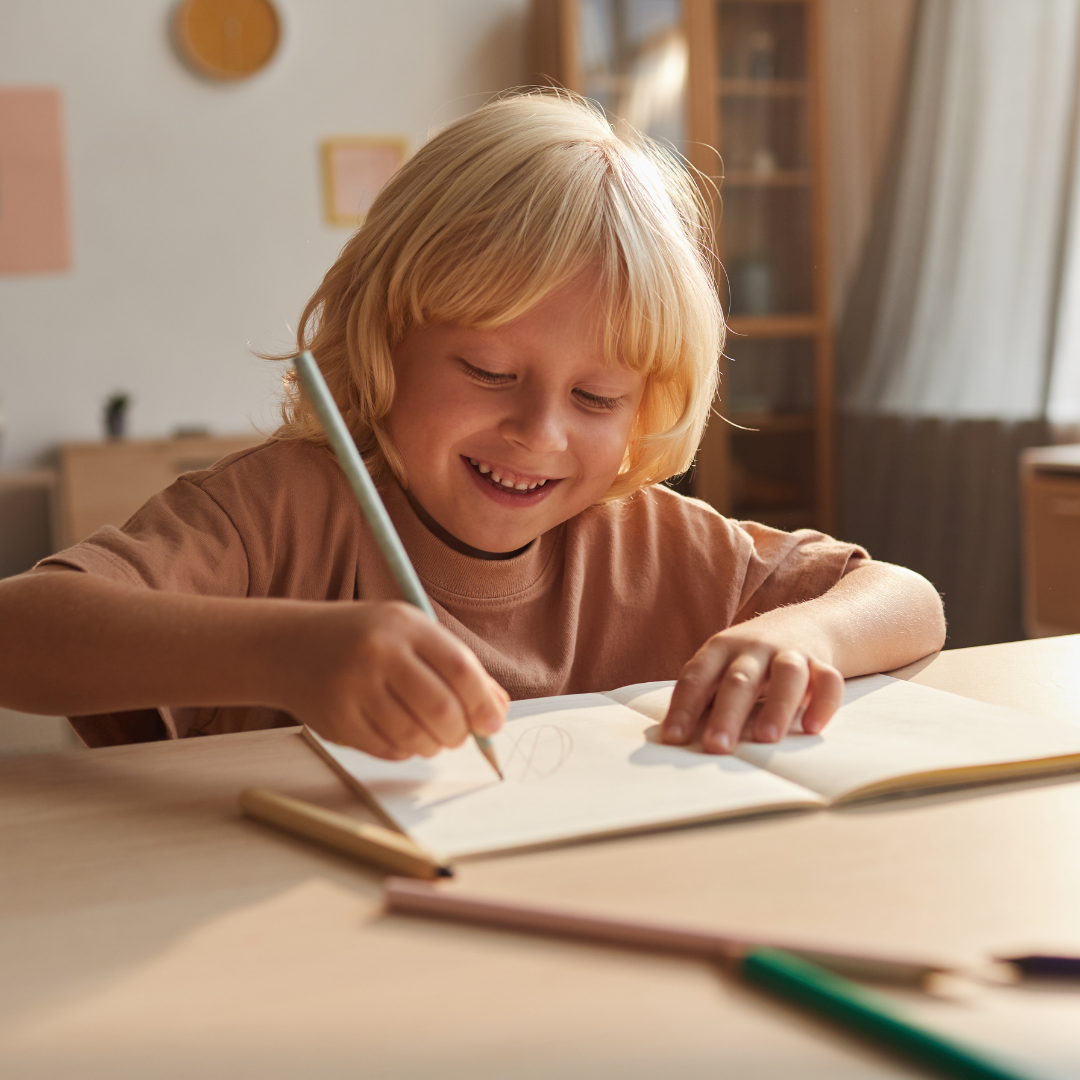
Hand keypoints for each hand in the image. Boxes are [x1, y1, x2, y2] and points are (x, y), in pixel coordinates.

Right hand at [283, 600, 507, 759]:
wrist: (288, 646)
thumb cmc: (364, 639)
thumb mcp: (410, 634)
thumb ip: (457, 665)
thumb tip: (498, 709)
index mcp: (404, 624)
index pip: (460, 669)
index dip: (483, 704)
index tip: (493, 723)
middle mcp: (378, 652)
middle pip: (441, 709)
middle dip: (461, 733)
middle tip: (462, 735)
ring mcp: (354, 686)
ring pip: (415, 736)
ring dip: (434, 745)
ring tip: (433, 737)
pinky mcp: (337, 719)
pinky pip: (387, 749)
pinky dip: (405, 750)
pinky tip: (402, 735)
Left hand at [660, 624, 843, 753]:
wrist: (806, 623)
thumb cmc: (750, 657)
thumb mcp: (722, 665)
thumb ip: (704, 695)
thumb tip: (675, 739)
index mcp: (720, 648)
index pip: (697, 676)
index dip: (683, 706)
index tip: (673, 738)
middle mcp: (754, 647)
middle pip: (739, 679)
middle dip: (726, 714)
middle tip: (716, 746)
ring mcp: (790, 652)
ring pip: (786, 674)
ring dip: (776, 705)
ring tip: (766, 738)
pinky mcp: (822, 662)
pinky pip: (828, 680)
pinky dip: (823, 703)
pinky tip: (812, 728)